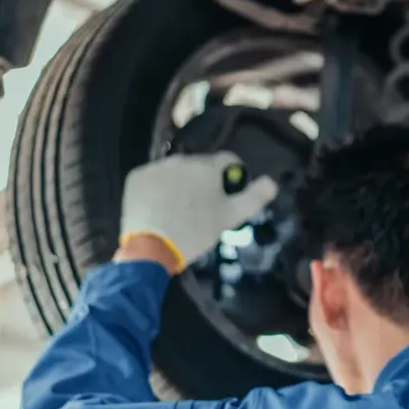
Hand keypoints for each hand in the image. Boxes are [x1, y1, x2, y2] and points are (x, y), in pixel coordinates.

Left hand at [117, 152, 279, 273]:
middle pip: (199, 166)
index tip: (227, 194)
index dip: (232, 176)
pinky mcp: (135, 176)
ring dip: (180, 183)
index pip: (228, 160)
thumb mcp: (230, 218)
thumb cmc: (195, 232)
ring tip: (177, 209)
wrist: (150, 248)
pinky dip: (157, 188)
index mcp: (206, 166)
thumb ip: (253, 197)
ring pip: (175, 171)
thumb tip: (272, 182)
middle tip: (201, 207)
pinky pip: (153, 177)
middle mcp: (180, 159)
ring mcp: (155, 166)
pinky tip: (158, 207)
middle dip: (203, 181)